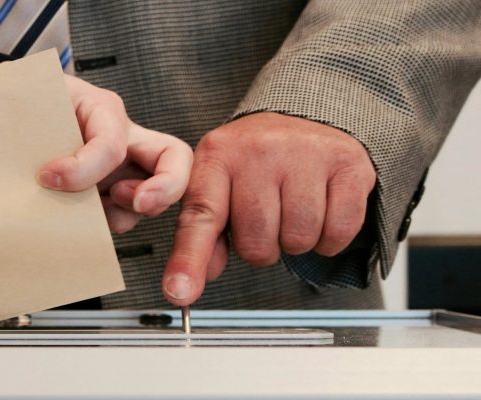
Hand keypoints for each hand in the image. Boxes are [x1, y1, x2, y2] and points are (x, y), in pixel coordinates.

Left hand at [38, 75, 193, 232]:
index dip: (83, 167)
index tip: (45, 176)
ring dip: (127, 213)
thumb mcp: (26, 102)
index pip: (111, 143)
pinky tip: (81, 222)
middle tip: (138, 204)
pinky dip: (109, 225)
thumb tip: (32, 169)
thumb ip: (28, 124)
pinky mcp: (112, 194)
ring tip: (90, 213)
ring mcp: (123, 169)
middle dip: (166, 186)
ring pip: (153, 197)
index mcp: (101, 109)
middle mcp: (123, 138)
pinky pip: (126, 215)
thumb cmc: (24, 104)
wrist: (16, 116)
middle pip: (174, 158)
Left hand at [163, 112, 376, 304]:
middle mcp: (259, 150)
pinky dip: (329, 238)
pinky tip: (320, 212)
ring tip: (291, 211)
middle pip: (256, 242)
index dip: (189, 260)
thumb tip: (189, 281)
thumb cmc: (256, 160)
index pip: (201, 216)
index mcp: (218, 156)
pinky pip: (338, 232)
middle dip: (261, 246)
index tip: (179, 292)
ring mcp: (306, 154)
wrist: (306, 115)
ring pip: (298, 240)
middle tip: (265, 220)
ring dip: (295, 242)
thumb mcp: (218, 184)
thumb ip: (202, 234)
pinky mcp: (348, 164)